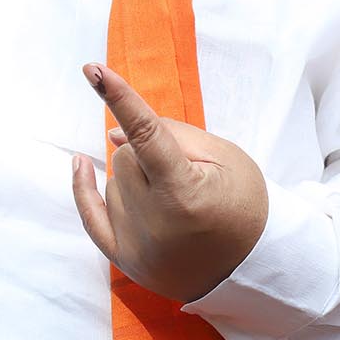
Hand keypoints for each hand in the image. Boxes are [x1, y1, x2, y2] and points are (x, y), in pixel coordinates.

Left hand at [70, 63, 268, 301]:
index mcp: (184, 194)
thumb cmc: (246, 205)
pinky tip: (81, 164)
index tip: (93, 70)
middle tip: (186, 177)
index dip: (119, 98)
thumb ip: (170, 134)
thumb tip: (113, 132)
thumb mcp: (225, 157)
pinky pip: (89, 215)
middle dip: (147, 156)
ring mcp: (137, 246)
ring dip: (134, 181)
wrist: (257, 268)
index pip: (145, 134)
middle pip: (125, 157)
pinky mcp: (125, 260)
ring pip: (112, 182)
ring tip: (175, 204)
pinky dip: (85, 189)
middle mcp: (155, 223)